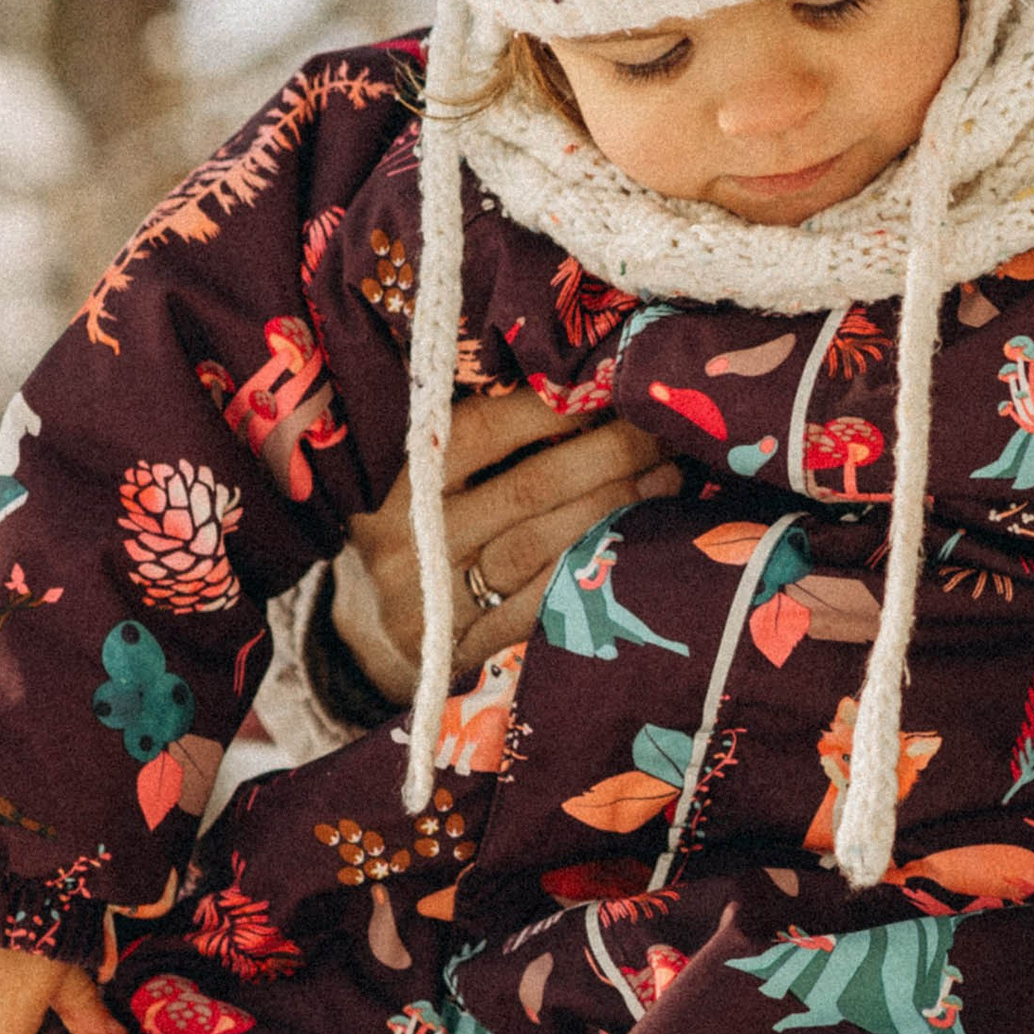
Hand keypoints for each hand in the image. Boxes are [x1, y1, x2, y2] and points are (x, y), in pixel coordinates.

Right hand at [332, 390, 678, 696]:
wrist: (367, 628)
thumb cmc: (421, 529)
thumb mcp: (426, 476)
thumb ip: (488, 442)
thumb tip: (583, 389)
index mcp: (403, 477)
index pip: (484, 430)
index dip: (554, 408)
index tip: (613, 388)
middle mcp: (414, 536)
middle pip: (529, 487)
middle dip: (609, 454)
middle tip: (662, 434)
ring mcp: (435, 598)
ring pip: (543, 546)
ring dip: (616, 507)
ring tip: (666, 479)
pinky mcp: (462, 645)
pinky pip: (543, 607)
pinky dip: (593, 571)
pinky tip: (637, 546)